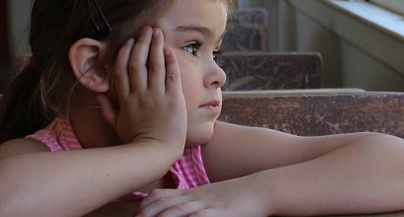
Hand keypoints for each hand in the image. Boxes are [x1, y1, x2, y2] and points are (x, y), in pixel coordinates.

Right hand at [99, 27, 187, 156]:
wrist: (156, 152)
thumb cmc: (136, 141)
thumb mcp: (116, 125)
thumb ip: (106, 108)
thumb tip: (98, 94)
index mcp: (125, 99)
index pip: (121, 70)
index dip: (124, 53)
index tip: (129, 42)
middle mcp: (139, 94)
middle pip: (137, 63)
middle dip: (141, 43)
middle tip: (146, 29)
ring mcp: (156, 96)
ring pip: (154, 65)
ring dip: (156, 46)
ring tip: (158, 32)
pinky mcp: (172, 99)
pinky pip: (171, 76)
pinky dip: (170, 62)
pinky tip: (169, 50)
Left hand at [135, 184, 267, 216]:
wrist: (260, 189)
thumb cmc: (236, 196)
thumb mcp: (210, 197)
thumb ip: (193, 203)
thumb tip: (176, 211)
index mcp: (191, 194)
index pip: (159, 197)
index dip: (142, 208)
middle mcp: (195, 198)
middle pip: (162, 205)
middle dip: (144, 216)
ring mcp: (206, 205)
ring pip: (175, 212)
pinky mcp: (219, 213)